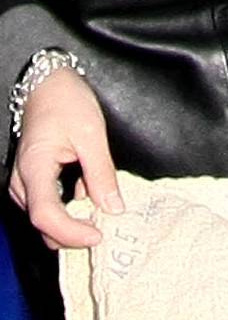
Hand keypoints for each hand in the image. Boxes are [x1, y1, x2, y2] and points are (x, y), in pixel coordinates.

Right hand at [10, 68, 120, 250]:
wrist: (48, 85)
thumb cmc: (67, 102)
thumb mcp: (91, 133)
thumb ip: (101, 172)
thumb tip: (113, 208)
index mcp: (34, 168)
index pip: (45, 215)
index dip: (71, 232)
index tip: (98, 234)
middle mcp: (22, 183)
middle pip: (43, 225)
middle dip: (74, 234)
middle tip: (105, 230)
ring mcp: (25, 185)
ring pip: (45, 220)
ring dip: (72, 224)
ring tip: (101, 215)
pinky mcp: (32, 183)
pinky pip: (48, 207)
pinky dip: (69, 211)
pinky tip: (90, 198)